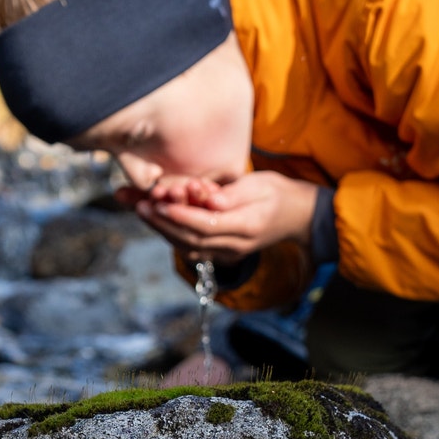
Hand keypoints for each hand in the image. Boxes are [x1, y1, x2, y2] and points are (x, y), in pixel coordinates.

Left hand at [129, 171, 320, 259]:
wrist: (298, 216)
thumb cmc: (279, 193)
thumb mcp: (261, 184)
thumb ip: (232, 194)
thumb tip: (209, 200)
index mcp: (247, 227)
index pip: (207, 225)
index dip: (181, 216)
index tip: (160, 203)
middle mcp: (236, 246)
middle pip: (192, 240)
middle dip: (163, 223)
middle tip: (140, 205)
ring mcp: (230, 254)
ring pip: (189, 247)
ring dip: (163, 230)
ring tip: (142, 210)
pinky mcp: (223, 254)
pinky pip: (193, 248)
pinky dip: (173, 235)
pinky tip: (158, 220)